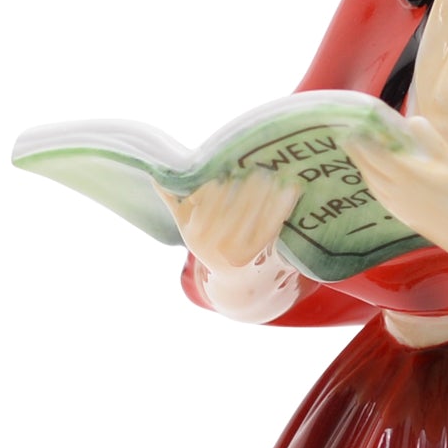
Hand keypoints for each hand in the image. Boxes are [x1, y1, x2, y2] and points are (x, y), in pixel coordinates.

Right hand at [156, 170, 299, 269]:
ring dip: (267, 192)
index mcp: (195, 234)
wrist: (237, 283)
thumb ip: (173, 198)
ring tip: (276, 172)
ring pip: (254, 215)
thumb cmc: (210, 241)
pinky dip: (283, 206)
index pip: (208, 203)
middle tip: (259, 164)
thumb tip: (155, 173)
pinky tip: (292, 188)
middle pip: (233, 208)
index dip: (220, 184)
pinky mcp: (263, 255)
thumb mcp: (187, 224)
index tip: (229, 165)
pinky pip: (273, 226)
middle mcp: (214, 247)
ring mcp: (239, 254)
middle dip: (247, 185)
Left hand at [343, 115, 447, 254]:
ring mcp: (393, 204)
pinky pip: (376, 191)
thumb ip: (429, 137)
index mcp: (403, 174)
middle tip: (348, 132)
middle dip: (355, 148)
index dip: (357, 137)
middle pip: (365, 166)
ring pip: (369, 180)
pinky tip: (376, 172)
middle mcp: (392, 190)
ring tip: (359, 148)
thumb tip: (411, 120)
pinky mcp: (398, 214)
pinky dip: (371, 177)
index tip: (349, 123)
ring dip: (361, 163)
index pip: (370, 152)